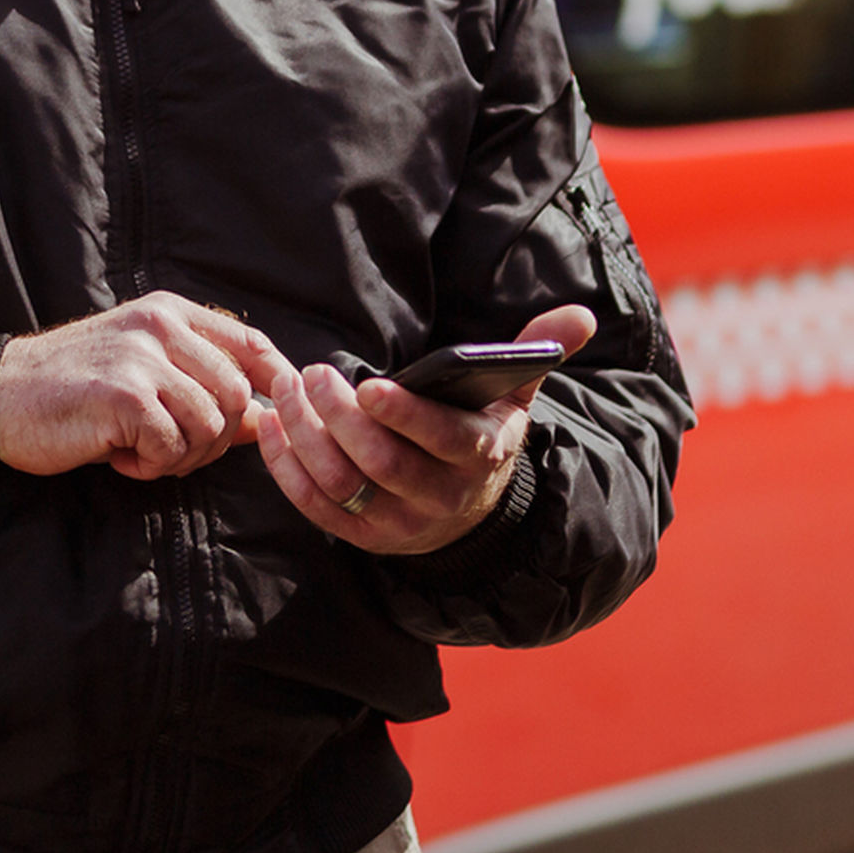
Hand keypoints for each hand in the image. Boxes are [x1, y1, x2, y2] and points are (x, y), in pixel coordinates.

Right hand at [0, 293, 291, 480]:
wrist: (0, 396)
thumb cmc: (73, 388)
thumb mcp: (143, 372)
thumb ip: (203, 386)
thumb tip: (268, 420)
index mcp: (169, 312)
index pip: (251, 343)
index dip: (274, 383)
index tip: (271, 420)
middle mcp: (160, 326)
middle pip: (237, 394)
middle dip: (217, 440)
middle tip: (172, 452)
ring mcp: (142, 358)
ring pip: (210, 424)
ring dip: (182, 456)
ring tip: (141, 453)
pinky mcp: (123, 394)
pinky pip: (172, 445)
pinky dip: (151, 465)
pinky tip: (119, 457)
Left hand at [254, 305, 596, 554]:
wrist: (471, 514)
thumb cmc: (482, 433)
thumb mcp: (515, 397)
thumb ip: (538, 351)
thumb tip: (580, 315)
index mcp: (479, 456)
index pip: (441, 440)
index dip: (404, 415)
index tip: (368, 385)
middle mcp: (439, 497)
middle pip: (382, 462)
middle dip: (339, 417)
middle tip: (312, 373)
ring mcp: (398, 524)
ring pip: (342, 483)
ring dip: (305, 435)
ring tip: (287, 388)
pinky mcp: (362, 537)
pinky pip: (315, 507)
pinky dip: (286, 468)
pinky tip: (273, 426)